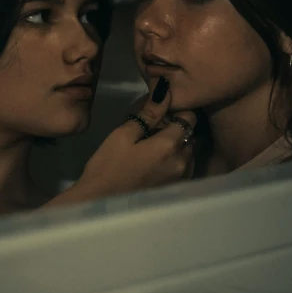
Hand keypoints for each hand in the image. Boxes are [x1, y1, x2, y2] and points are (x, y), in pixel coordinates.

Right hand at [45, 78, 195, 206]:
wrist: (101, 203)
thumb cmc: (108, 166)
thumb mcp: (124, 135)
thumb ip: (148, 113)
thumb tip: (165, 89)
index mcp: (170, 146)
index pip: (188, 118)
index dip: (178, 109)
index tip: (163, 109)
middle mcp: (183, 162)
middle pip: (190, 135)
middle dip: (178, 127)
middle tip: (156, 126)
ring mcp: (182, 178)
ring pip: (189, 151)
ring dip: (178, 144)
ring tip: (155, 144)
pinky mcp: (176, 190)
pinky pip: (185, 167)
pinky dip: (177, 159)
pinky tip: (158, 161)